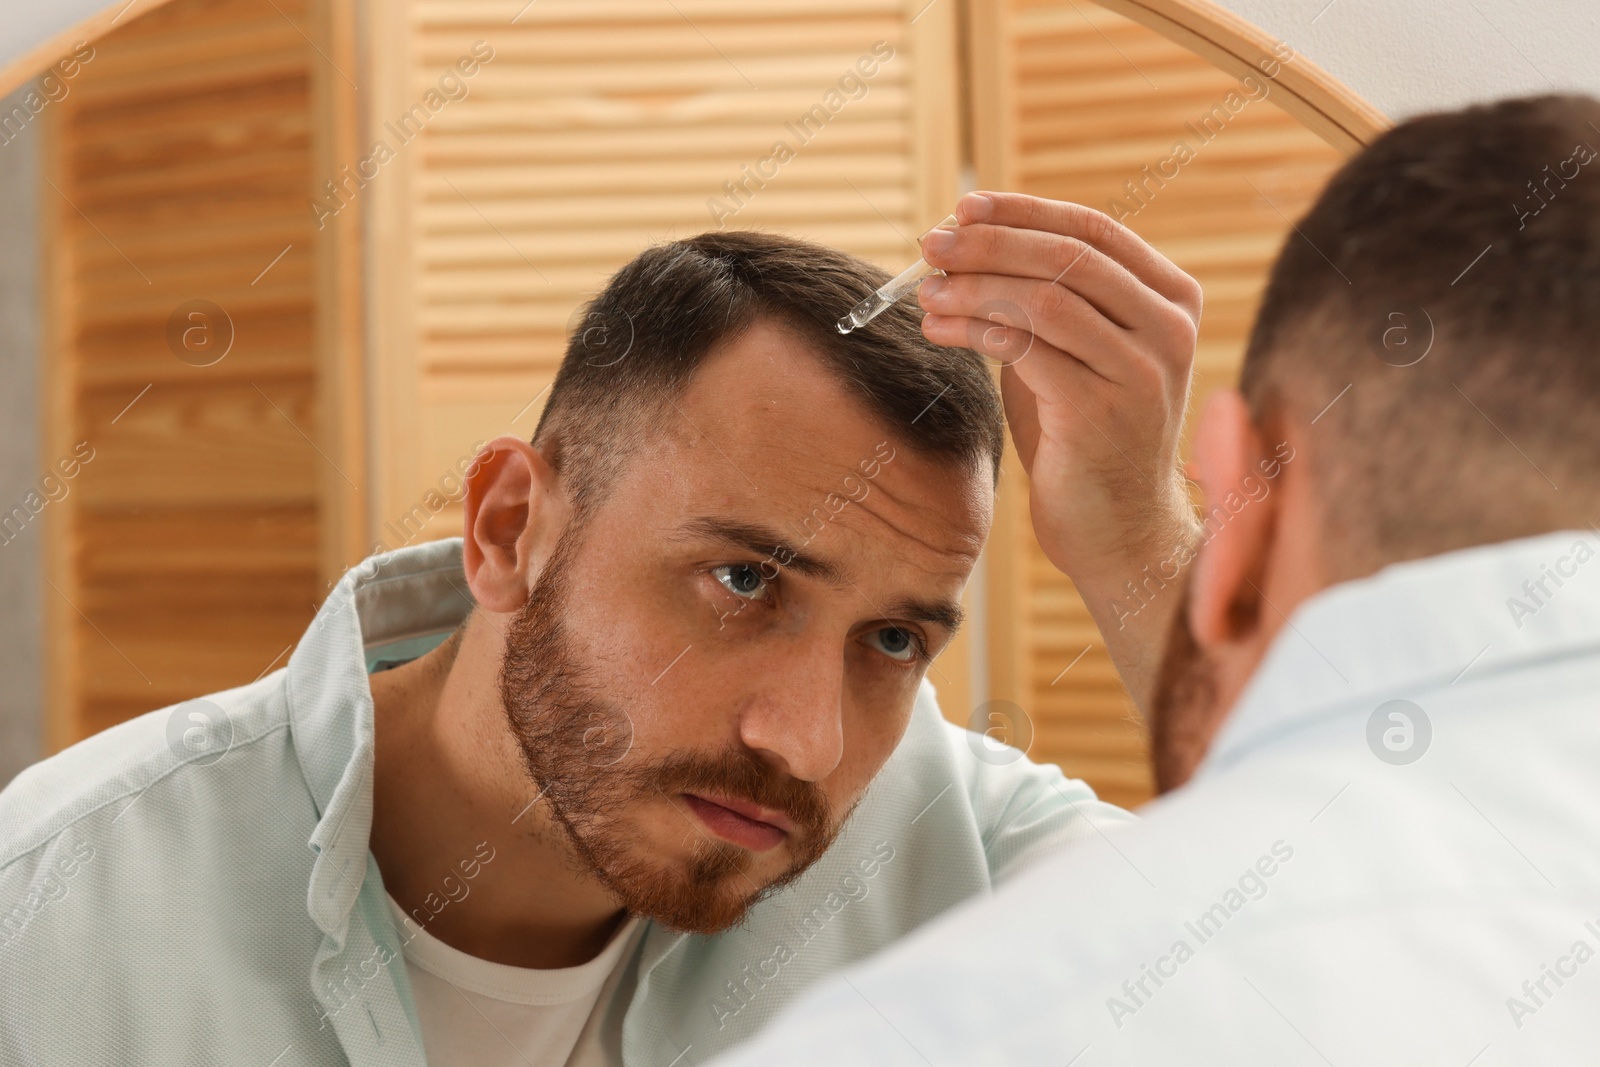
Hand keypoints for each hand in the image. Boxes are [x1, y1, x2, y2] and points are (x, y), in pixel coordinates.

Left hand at [917, 191, 1202, 711]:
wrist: (1116, 531)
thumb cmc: (1083, 438)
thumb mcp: (1071, 353)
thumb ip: (1044, 301)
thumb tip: (966, 243)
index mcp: (1171, 299)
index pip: (1093, 228)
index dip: (1023, 210)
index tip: (963, 207)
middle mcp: (1168, 329)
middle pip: (1067, 256)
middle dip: (988, 243)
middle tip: (930, 245)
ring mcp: (1142, 370)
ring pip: (1045, 297)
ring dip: (974, 286)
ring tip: (925, 292)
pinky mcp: (1103, 412)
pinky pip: (1028, 348)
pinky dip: (977, 328)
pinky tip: (942, 329)